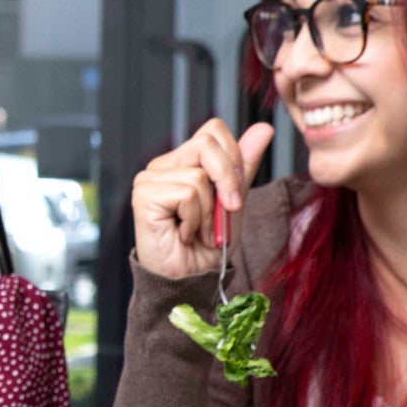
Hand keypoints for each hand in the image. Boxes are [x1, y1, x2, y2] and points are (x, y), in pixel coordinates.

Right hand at [131, 119, 274, 280]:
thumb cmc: (209, 244)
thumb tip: (262, 128)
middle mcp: (162, 166)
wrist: (192, 278)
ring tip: (198, 229)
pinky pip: (187, 194)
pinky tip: (183, 233)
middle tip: (227, 210)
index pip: (212, 131)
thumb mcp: (233, 200)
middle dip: (228, 180)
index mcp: (182, 162)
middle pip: (207, 143)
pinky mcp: (144, 195)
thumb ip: (242, 165)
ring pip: (199, 174)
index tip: (235, 192)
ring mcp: (149, 179)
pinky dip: (195, 218)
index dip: (232, 157)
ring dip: (210, 210)